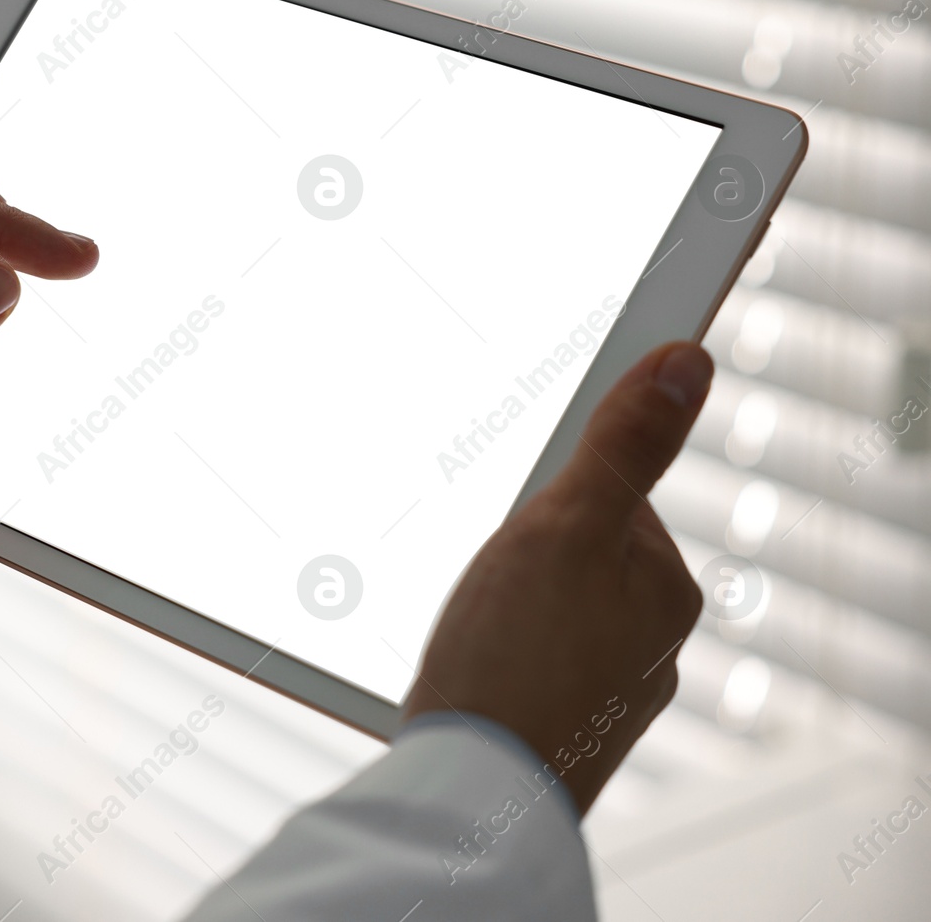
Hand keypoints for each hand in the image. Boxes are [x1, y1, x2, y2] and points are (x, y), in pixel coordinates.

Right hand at [400, 342, 711, 814]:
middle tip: (484, 585)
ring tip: (470, 632)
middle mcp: (649, 647)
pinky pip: (526, 662)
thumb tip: (688, 362)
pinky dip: (495, 654)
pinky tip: (470, 670)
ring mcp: (603, 693)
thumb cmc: (514, 664)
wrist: (467, 793)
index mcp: (664, 592)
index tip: (513, 521)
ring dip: (502, 607)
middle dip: (519, 554)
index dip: (547, 497)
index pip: (609, 498)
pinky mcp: (557, 728)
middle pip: (572, 555)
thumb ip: (623, 446)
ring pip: (544, 611)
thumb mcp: (564, 526)